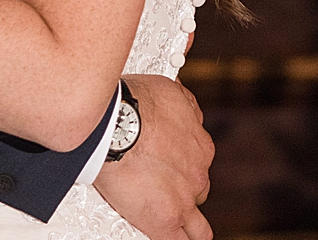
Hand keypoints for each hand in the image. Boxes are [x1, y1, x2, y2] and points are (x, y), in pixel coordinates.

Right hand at [94, 74, 213, 239]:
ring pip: (198, 227)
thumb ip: (187, 109)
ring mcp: (183, 200)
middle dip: (183, 193)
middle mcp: (197, 175)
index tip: (168, 168)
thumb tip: (191, 113)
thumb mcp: (172, 93)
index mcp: (201, 147)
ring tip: (176, 228)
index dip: (183, 168)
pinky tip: (166, 236)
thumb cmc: (136, 104)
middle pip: (197, 192)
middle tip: (160, 191)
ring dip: (189, 227)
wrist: (116, 125)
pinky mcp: (164, 221)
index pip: (198, 164)